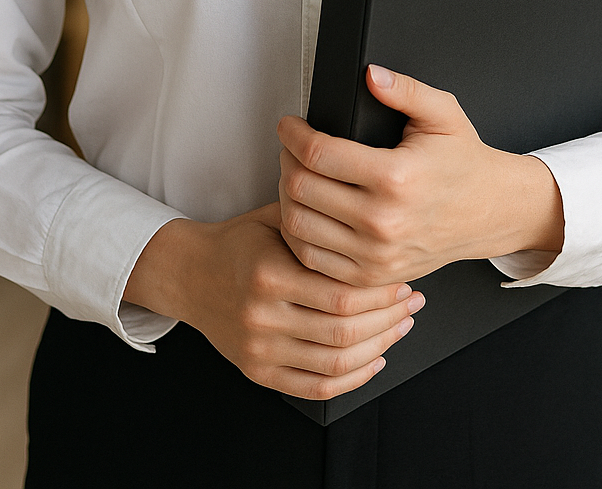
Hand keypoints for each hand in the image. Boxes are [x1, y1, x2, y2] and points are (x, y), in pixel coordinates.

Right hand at [123, 202, 424, 400]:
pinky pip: (315, 387)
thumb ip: (319, 221)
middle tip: (412, 303)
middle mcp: (262, 316)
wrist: (189, 274)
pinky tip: (374, 360)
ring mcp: (259, 350)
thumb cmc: (240, 242)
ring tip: (400, 327)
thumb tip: (373, 214)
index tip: (404, 280)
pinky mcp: (258, 372)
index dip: (381, 293)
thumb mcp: (276, 218)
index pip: (340, 294)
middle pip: (343, 331)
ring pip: (334, 363)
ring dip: (378, 347)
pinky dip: (352, 379)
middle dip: (388, 320)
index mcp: (269, 274)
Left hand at [277, 65, 564, 287]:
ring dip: (286, 196)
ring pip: (299, 226)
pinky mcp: (371, 275)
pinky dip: (298, 233)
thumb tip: (372, 75)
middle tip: (290, 147)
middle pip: (302, 189)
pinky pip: (312, 259)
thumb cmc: (463, 163)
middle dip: (286, 160)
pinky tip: (305, 210)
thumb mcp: (443, 114)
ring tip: (296, 176)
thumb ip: (405, 90)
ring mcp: (375, 255)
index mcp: (397, 177)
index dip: (293, 134)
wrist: (489, 212)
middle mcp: (383, 221)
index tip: (289, 125)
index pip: (319, 154)